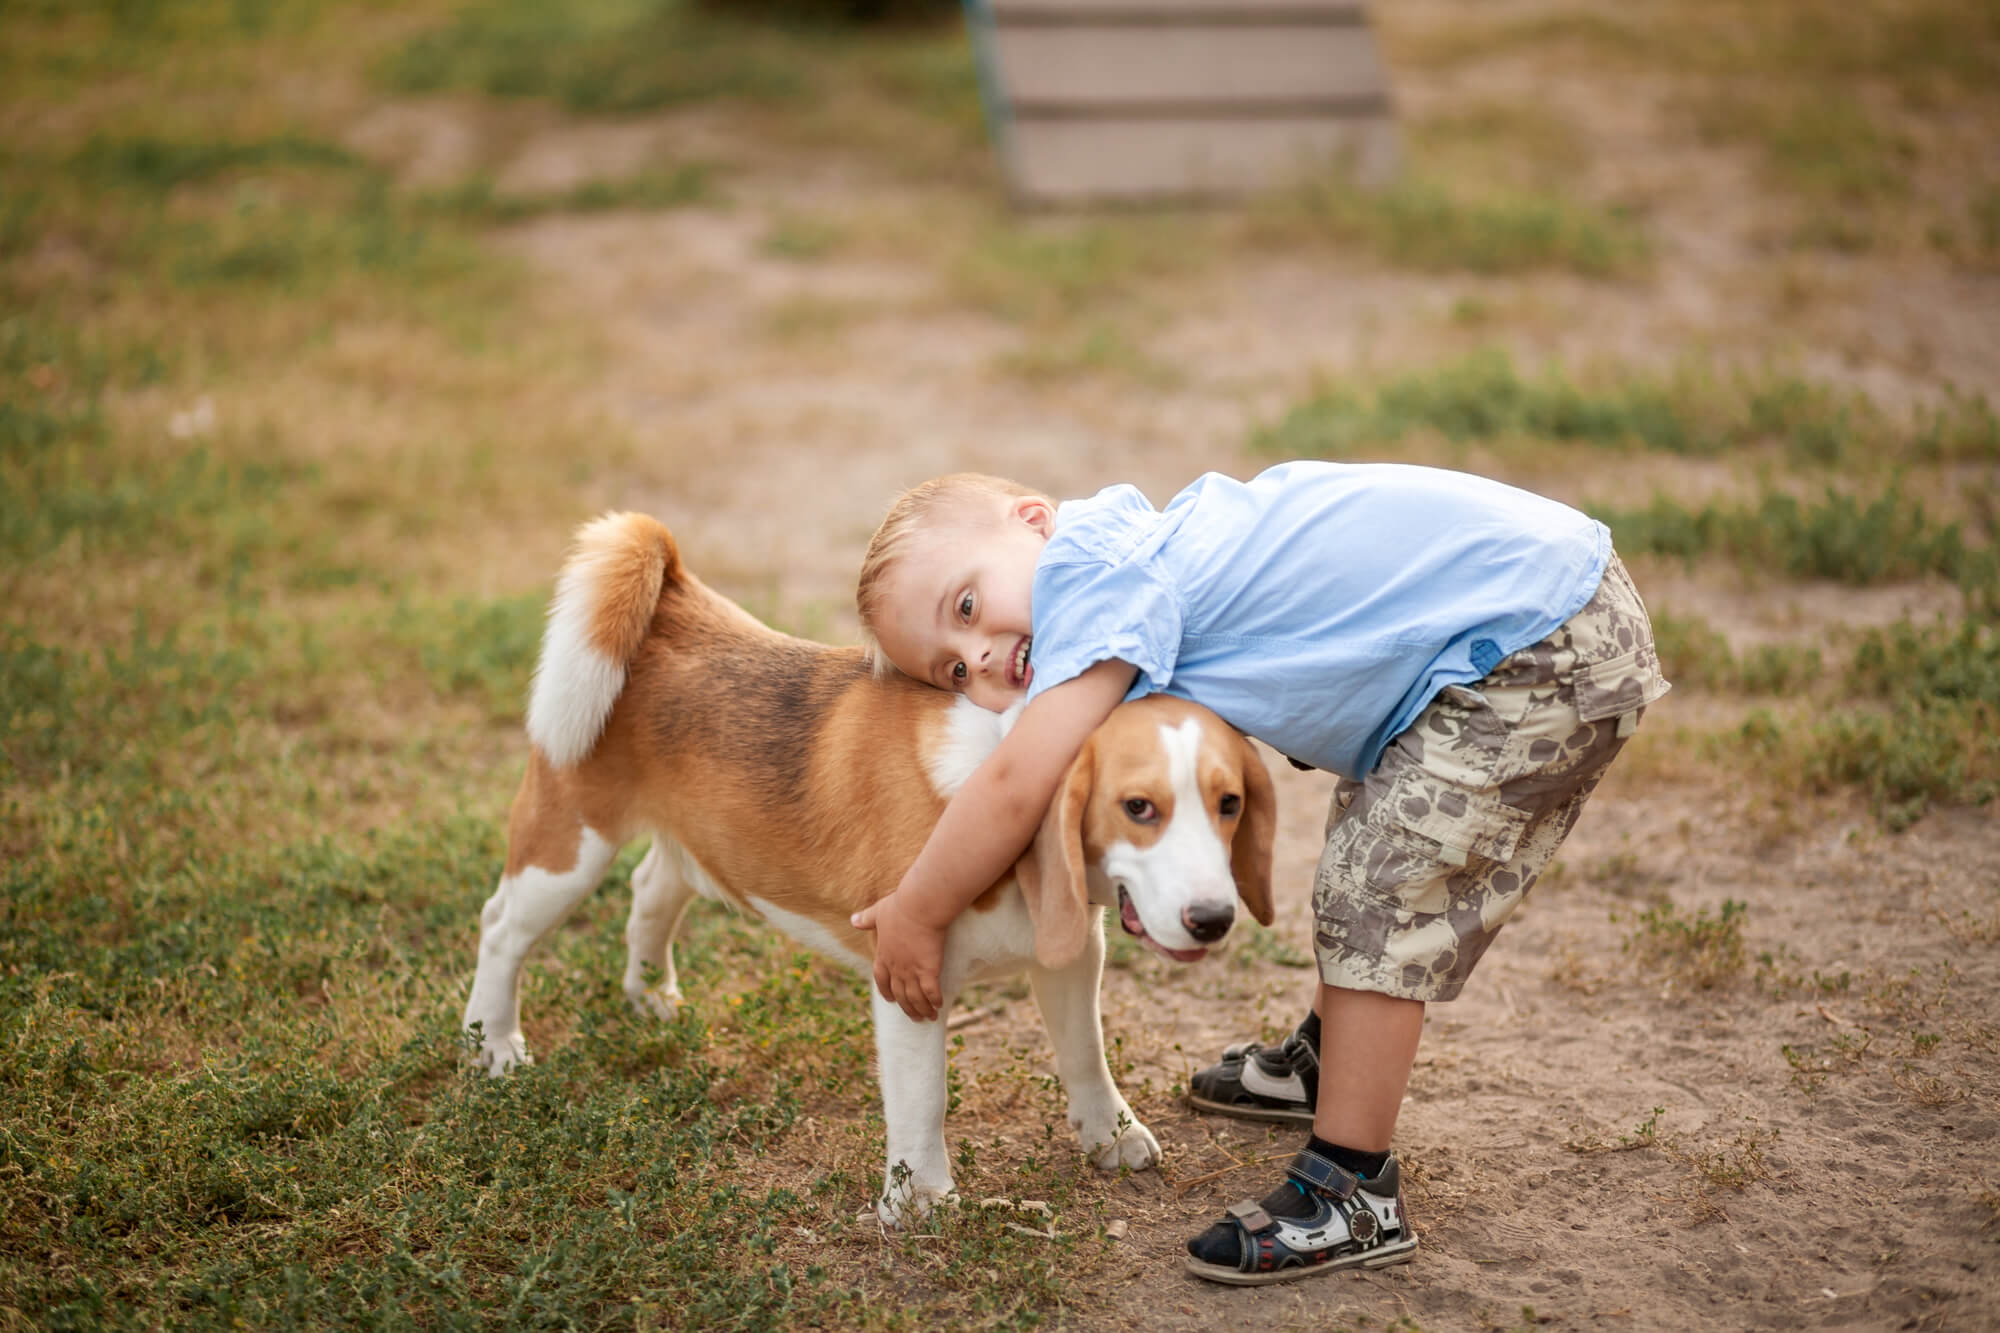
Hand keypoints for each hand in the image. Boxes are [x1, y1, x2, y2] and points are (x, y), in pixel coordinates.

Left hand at [851, 891, 947, 1021]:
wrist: (919, 906)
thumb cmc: (900, 906)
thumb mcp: (879, 911)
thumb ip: (867, 918)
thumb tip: (854, 920)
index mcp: (884, 955)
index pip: (881, 979)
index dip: (886, 991)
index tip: (891, 1000)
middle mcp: (896, 967)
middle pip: (900, 994)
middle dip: (907, 1008)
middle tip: (915, 1017)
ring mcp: (912, 970)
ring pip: (915, 997)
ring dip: (921, 1009)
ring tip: (929, 1017)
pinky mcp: (929, 969)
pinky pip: (931, 991)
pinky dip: (934, 1000)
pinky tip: (939, 1006)